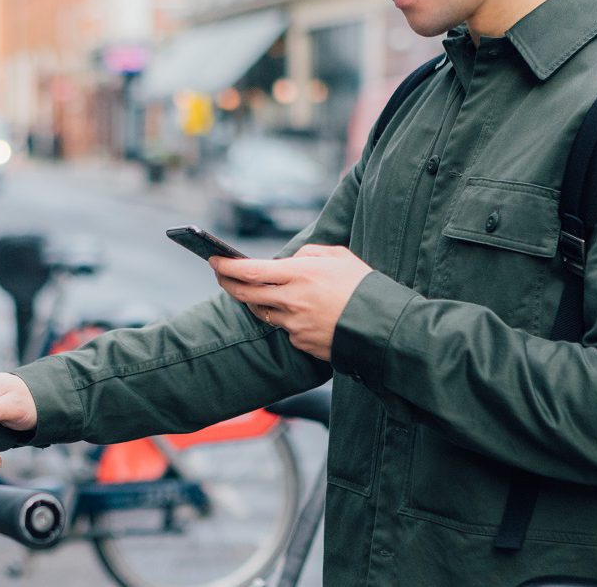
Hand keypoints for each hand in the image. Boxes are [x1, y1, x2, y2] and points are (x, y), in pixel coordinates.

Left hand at [210, 244, 372, 361]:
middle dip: (228, 282)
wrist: (383, 326)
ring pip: (263, 311)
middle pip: (246, 293)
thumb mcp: (338, 256)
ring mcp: (294, 324)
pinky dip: (285, 317)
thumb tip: (290, 260)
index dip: (227, 266)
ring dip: (256, 300)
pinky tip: (300, 312)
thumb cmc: (362, 286)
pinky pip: (284, 327)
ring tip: (256, 289)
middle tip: (221, 274)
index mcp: (300, 274)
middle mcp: (292, 300)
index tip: (213, 259)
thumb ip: (309, 254)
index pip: (250, 271)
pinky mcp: (301, 342)